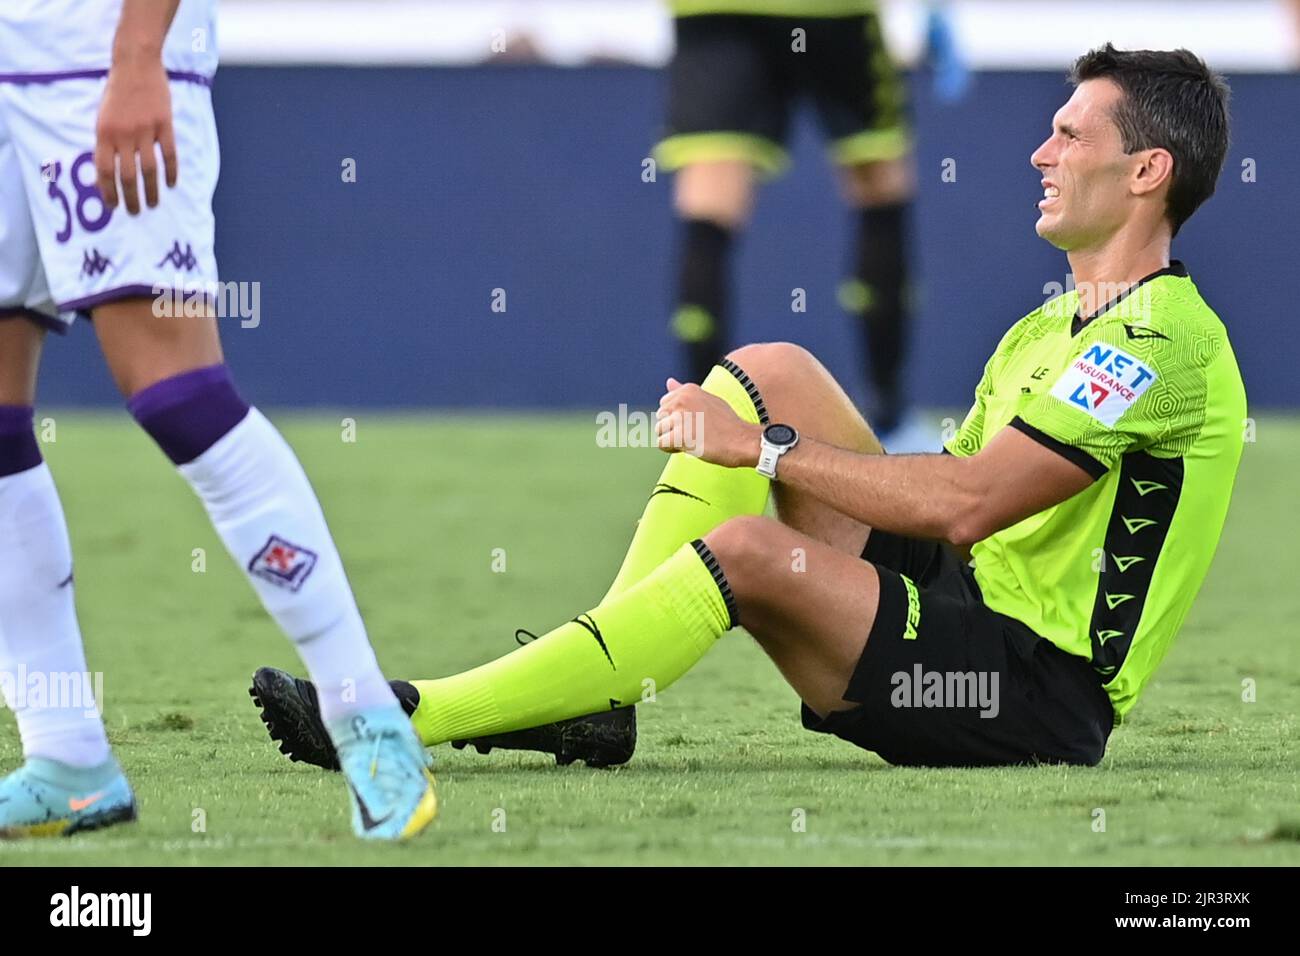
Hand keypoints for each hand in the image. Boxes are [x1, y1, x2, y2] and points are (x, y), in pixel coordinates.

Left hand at [94, 54, 177, 213]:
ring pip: (149, 169)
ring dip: (151, 191)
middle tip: (134, 213)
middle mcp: (123, 134)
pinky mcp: (164, 125)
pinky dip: (171, 172)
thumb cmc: (117, 91)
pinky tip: (171, 184)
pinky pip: (169, 154)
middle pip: (127, 175)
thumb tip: (109, 172)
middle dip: (130, 198)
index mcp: (104, 132)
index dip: (107, 191)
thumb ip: (107, 141)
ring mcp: (145, 130)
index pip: (104, 170)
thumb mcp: (103, 115)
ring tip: (153, 204)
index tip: (112, 207)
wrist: (136, 64)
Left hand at [655, 377, 762, 467]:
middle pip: (660, 417)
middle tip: (695, 432)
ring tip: (693, 439)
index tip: (694, 422)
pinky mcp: (680, 435)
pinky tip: (688, 447)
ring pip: (659, 431)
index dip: (676, 417)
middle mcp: (682, 399)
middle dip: (672, 428)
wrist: (742, 441)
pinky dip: (671, 449)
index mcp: (688, 390)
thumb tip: (669, 381)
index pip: (664, 404)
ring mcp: (680, 417)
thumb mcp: (707, 400)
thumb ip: (685, 392)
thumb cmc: (726, 424)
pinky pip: (661, 444)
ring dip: (672, 439)